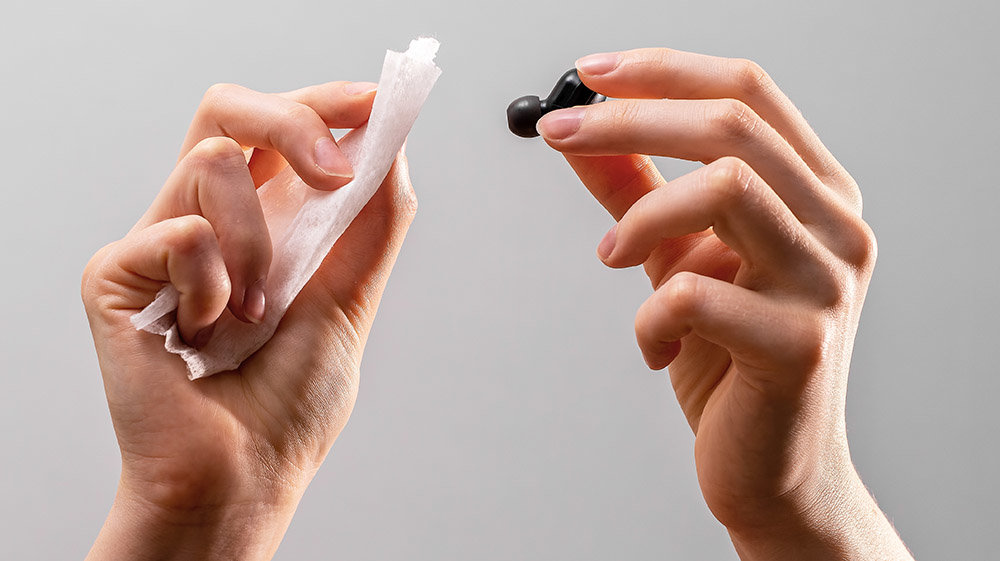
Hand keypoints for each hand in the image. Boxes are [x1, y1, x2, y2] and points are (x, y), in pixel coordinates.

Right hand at [82, 81, 416, 559]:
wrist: (245, 473)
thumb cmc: (290, 400)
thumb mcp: (350, 297)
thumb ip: (373, 221)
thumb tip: (389, 140)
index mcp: (258, 221)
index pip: (276, 130)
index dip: (322, 101)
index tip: (375, 100)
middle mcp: (203, 220)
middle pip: (227, 111)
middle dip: (291, 120)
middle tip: (334, 170)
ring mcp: (156, 244)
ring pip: (211, 163)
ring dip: (260, 242)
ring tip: (259, 311)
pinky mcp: (115, 276)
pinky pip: (178, 234)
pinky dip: (212, 286)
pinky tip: (206, 336)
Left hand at [539, 49, 910, 559]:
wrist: (775, 469)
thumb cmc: (730, 360)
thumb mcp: (678, 259)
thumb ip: (636, 193)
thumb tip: (577, 133)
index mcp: (817, 191)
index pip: (747, 90)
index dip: (664, 70)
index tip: (588, 72)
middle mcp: (838, 225)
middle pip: (731, 125)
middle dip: (628, 120)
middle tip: (558, 132)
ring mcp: (827, 284)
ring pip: (727, 188)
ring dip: (642, 216)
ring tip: (610, 256)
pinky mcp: (800, 346)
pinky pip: (699, 296)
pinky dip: (650, 317)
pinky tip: (654, 347)